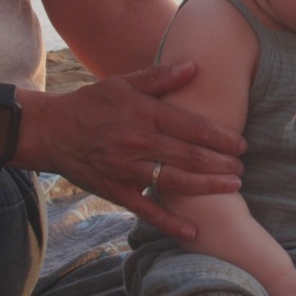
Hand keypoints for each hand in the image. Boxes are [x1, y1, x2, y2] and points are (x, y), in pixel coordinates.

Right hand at [21, 62, 245, 238]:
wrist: (52, 131)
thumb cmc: (92, 102)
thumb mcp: (124, 82)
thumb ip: (160, 76)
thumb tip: (194, 65)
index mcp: (145, 114)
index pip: (192, 126)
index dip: (220, 137)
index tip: (241, 143)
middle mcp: (139, 142)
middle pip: (190, 156)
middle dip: (221, 163)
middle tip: (243, 166)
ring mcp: (128, 169)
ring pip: (176, 181)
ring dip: (208, 186)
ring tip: (233, 186)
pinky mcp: (117, 191)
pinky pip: (147, 210)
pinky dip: (170, 222)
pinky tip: (193, 230)